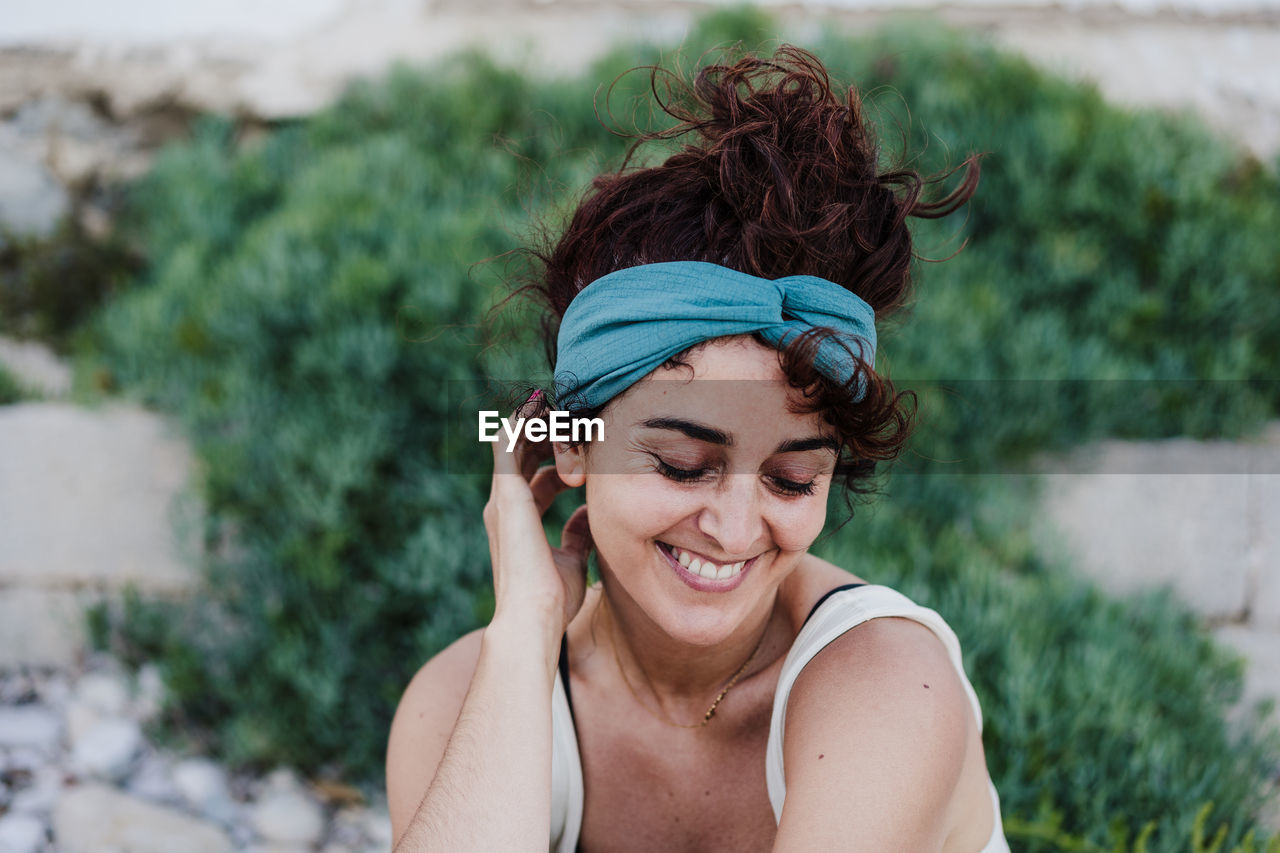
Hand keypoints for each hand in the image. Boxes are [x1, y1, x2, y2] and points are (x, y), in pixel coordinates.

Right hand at [482, 395, 592, 633]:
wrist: (534, 616)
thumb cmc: (552, 598)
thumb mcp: (573, 559)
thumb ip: (578, 534)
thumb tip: (589, 516)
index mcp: (518, 520)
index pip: (535, 477)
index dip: (558, 461)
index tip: (585, 451)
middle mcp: (504, 504)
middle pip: (524, 454)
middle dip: (551, 436)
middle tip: (579, 423)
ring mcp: (502, 497)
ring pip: (517, 441)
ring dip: (542, 424)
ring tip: (566, 410)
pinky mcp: (506, 493)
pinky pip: (508, 442)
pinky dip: (523, 420)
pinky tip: (542, 404)